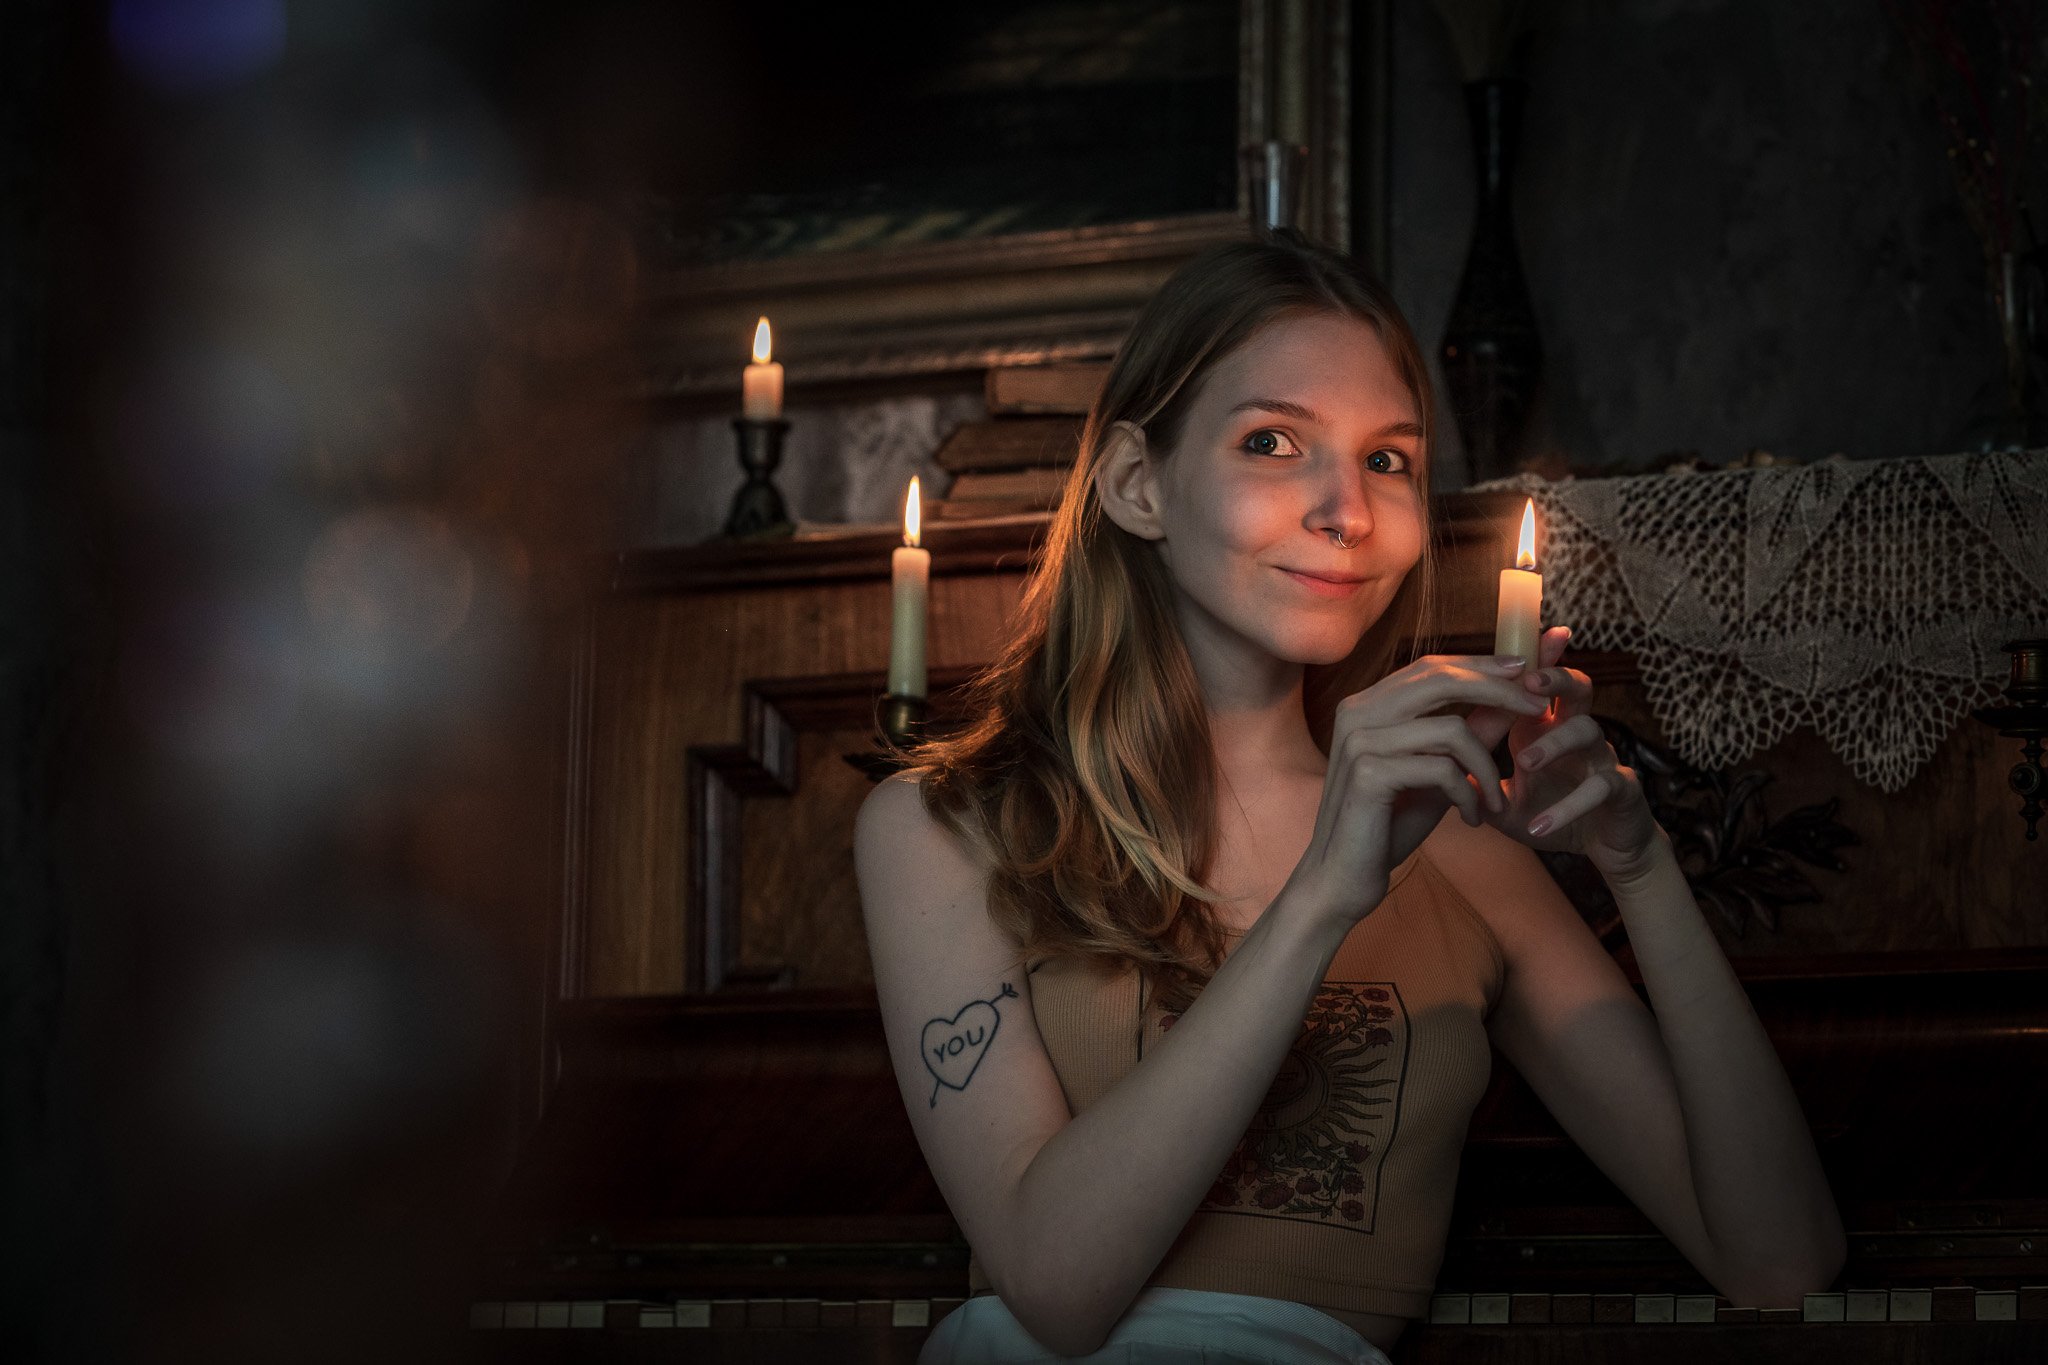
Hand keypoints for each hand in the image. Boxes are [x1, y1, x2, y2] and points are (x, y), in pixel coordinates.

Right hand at [1286, 652, 1551, 925]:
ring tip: (1496, 799)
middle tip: (1538, 706)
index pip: (1431, 667)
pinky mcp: (1368, 773)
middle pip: (1440, 679)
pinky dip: (1467, 794)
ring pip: (1451, 728)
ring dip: (1486, 766)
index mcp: (1367, 705)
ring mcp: (1359, 740)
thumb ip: (1472, 733)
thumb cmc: (1389, 824)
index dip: (1481, 663)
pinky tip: (1471, 818)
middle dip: (1498, 689)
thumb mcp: (1439, 772)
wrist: (1342, 878)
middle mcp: (1357, 712)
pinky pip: (1441, 769)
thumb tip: (1516, 695)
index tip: (1528, 666)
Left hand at [1487, 627, 1663, 878]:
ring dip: (1554, 743)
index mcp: (1547, 729)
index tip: (1509, 638)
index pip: (1539, 684)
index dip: (1529, 660)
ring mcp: (1604, 759)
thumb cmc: (1550, 815)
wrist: (1602, 852)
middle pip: (1578, 687)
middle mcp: (1578, 734)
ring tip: (1523, 763)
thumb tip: (1427, 769)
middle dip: (1556, 678)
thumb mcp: (1503, 800)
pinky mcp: (1623, 793)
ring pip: (1590, 731)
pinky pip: (1602, 787)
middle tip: (1528, 683)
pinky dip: (1568, 807)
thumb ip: (1472, 781)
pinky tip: (1538, 826)